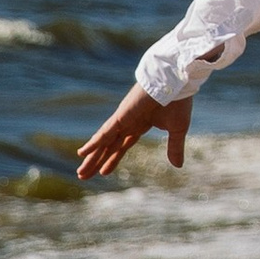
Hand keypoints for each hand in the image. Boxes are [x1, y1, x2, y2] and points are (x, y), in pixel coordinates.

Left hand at [76, 85, 191, 180]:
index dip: (112, 159)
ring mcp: (122, 119)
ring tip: (80, 172)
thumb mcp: (177, 130)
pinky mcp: (121, 116)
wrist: (176, 83)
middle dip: (97, 161)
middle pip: (108, 146)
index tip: (103, 172)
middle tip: (83, 175)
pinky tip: (82, 153)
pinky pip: (105, 132)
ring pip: (103, 142)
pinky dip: (94, 143)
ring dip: (92, 157)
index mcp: (140, 125)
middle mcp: (128, 123)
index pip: (122, 146)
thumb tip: (178, 166)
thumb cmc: (178, 102)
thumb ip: (175, 148)